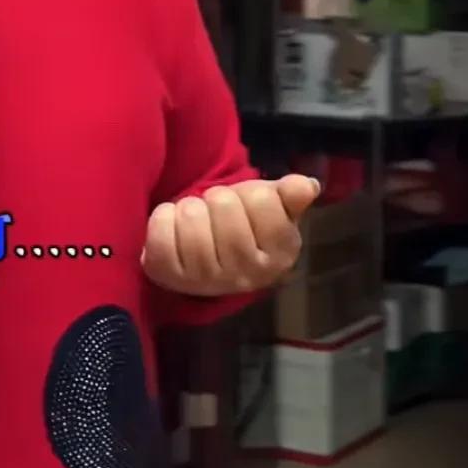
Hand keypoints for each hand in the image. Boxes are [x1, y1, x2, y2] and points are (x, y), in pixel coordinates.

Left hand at [141, 175, 319, 298]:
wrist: (208, 256)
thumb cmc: (245, 225)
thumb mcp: (274, 206)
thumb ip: (291, 195)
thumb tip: (307, 186)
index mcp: (281, 254)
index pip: (261, 199)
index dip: (250, 192)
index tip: (247, 206)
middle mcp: (248, 274)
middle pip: (224, 206)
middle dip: (217, 198)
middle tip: (216, 211)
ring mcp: (208, 281)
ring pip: (192, 220)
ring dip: (189, 207)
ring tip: (195, 216)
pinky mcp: (171, 279)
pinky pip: (161, 236)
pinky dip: (162, 219)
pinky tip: (172, 224)